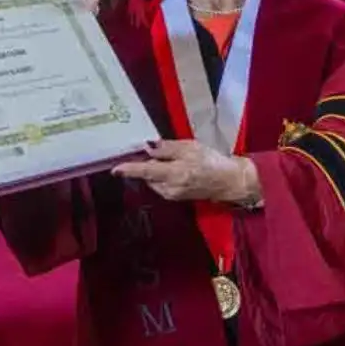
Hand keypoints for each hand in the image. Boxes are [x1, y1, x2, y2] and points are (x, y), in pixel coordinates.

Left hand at [112, 140, 260, 205]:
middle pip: (147, 175)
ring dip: (156, 170)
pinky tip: (176, 168)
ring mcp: (172, 195)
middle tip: (163, 152)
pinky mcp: (175, 198)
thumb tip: (147, 147)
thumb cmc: (211, 161)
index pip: (145, 172)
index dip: (129, 169)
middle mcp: (169, 188)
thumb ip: (166, 148)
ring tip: (175, 160)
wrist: (229, 181)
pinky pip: (161, 184)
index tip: (114, 169)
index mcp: (173, 174)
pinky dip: (163, 176)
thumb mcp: (190, 148)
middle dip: (149, 164)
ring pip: (153, 180)